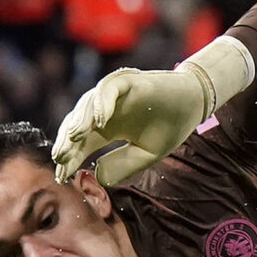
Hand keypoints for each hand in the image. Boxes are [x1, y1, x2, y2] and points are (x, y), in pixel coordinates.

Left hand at [53, 65, 214, 188]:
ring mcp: (115, 94)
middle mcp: (106, 110)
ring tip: (73, 138)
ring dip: (80, 121)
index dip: (71, 159)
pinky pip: (109, 88)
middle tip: (60, 159)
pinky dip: (103, 103)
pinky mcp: (128, 80)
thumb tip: (97, 174)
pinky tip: (100, 121)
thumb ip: (123, 165)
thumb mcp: (146, 155)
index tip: (62, 176)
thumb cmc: (170, 127)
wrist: (195, 103)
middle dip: (68, 142)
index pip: (82, 144)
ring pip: (88, 105)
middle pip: (78, 124)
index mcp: (107, 128)